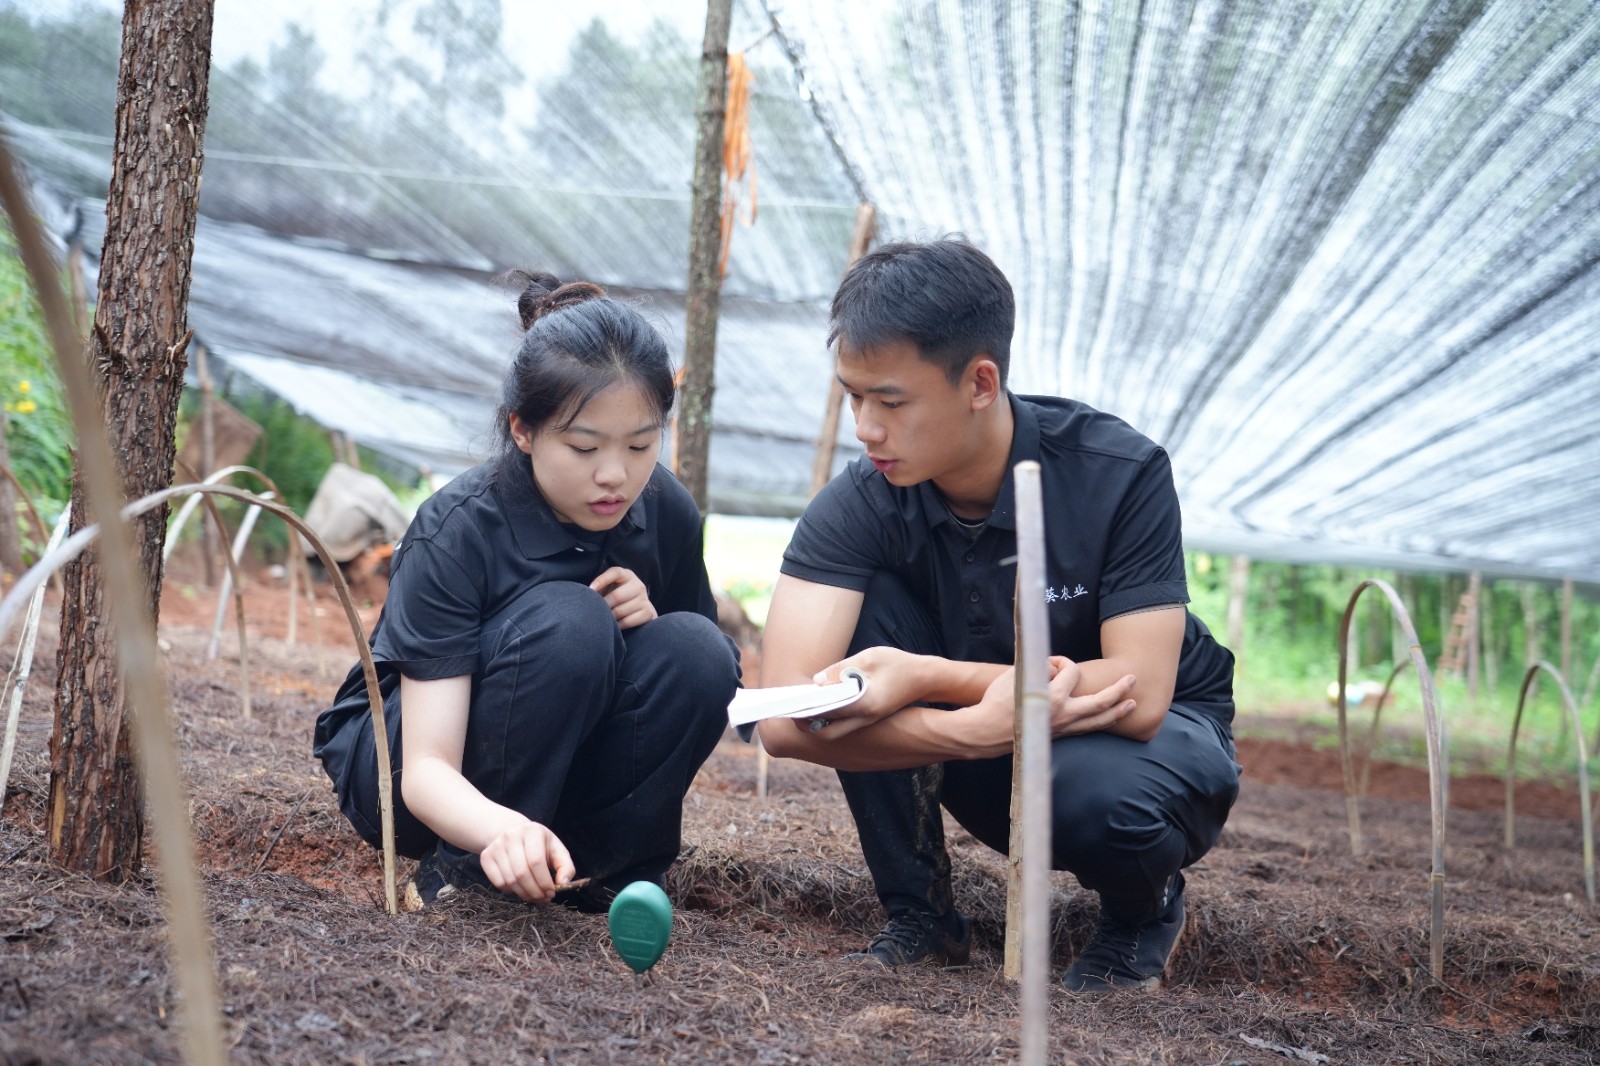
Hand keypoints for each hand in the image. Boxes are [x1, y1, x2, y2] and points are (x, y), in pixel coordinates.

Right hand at [478, 814, 576, 902]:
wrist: (512, 833)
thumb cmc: (539, 845)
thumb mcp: (556, 849)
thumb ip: (565, 866)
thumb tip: (564, 883)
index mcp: (532, 831)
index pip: (536, 861)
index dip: (544, 881)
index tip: (551, 893)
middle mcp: (511, 836)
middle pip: (521, 873)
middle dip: (534, 891)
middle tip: (543, 898)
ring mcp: (496, 846)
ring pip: (509, 880)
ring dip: (524, 894)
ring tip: (534, 896)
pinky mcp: (486, 856)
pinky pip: (498, 882)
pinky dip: (510, 891)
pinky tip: (519, 887)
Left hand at [590, 566, 656, 629]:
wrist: (638, 610)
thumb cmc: (616, 597)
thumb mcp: (609, 588)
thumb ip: (599, 588)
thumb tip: (587, 595)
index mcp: (627, 575)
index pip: (615, 573)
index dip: (602, 580)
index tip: (590, 589)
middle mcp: (638, 585)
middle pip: (617, 596)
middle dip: (604, 606)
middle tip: (596, 612)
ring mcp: (644, 599)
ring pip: (620, 611)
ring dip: (609, 617)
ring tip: (604, 618)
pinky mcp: (648, 613)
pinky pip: (627, 621)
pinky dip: (617, 625)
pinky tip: (614, 625)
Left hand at [803, 647, 928, 736]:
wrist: (927, 679)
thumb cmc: (900, 665)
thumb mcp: (870, 658)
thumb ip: (841, 670)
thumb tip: (816, 681)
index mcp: (864, 705)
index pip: (827, 714)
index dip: (807, 710)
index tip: (792, 703)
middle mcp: (865, 720)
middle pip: (827, 733)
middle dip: (808, 723)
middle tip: (795, 710)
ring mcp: (869, 723)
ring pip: (835, 732)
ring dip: (819, 721)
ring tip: (807, 705)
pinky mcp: (871, 721)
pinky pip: (845, 726)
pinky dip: (832, 719)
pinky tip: (826, 704)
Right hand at [972, 657, 1136, 748]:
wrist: (986, 731)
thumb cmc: (996, 701)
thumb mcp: (1015, 675)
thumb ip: (1038, 666)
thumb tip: (1053, 666)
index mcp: (1054, 697)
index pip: (1072, 671)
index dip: (1064, 661)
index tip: (1051, 661)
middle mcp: (1063, 714)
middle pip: (1101, 701)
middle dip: (1119, 689)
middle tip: (1132, 679)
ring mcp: (1063, 728)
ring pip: (1098, 720)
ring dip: (1117, 711)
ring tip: (1132, 704)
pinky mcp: (1058, 735)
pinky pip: (1086, 729)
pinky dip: (1100, 722)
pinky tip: (1107, 719)